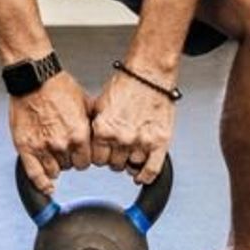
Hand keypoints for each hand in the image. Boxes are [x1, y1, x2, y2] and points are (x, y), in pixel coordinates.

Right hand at [9, 72, 93, 194]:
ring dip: (57, 165)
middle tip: (68, 148)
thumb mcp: (87, 103)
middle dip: (73, 159)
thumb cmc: (60, 87)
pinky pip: (34, 174)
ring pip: (55, 171)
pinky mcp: (26, 148)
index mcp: (80, 134)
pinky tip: (47, 187)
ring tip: (55, 152)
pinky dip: (41, 184)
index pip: (90, 161)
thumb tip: (106, 134)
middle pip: (73, 166)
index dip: (88, 157)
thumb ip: (95, 123)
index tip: (85, 153)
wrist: (35, 79)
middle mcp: (62, 144)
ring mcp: (43, 147)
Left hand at [88, 68, 175, 183]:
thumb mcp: (100, 105)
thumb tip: (89, 143)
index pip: (95, 159)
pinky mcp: (159, 142)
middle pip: (113, 164)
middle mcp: (121, 138)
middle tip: (119, 147)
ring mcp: (141, 141)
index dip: (99, 155)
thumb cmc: (127, 84)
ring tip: (132, 149)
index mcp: (103, 129)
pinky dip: (146, 176)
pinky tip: (141, 175)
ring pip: (131, 166)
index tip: (103, 153)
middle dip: (115, 157)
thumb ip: (96, 127)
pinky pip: (151, 170)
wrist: (150, 73)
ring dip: (130, 161)